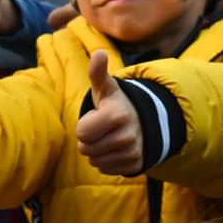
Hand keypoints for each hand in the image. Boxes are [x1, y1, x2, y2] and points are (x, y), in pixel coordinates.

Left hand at [76, 50, 142, 175]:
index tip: (98, 117)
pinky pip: (105, 169)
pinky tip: (115, 149)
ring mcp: (132, 153)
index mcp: (118, 115)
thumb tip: (99, 53)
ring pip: (94, 161)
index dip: (85, 125)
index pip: (82, 133)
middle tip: (102, 128)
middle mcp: (128, 136)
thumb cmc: (115, 104)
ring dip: (96, 151)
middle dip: (89, 139)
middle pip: (86, 149)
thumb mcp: (106, 88)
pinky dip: (106, 161)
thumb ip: (98, 72)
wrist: (140, 122)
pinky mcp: (134, 166)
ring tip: (108, 137)